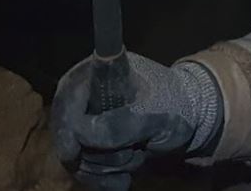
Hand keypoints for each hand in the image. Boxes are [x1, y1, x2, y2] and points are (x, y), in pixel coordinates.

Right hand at [51, 53, 220, 189]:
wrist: (183, 118)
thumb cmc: (172, 106)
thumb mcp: (154, 116)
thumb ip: (120, 124)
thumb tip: (81, 134)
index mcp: (100, 70)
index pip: (71, 93)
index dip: (67, 123)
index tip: (74, 151)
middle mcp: (83, 89)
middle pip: (67, 130)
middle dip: (98, 153)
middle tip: (130, 155)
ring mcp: (81, 115)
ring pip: (75, 154)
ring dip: (106, 166)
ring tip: (136, 157)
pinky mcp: (84, 140)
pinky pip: (81, 168)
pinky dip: (102, 179)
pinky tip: (123, 179)